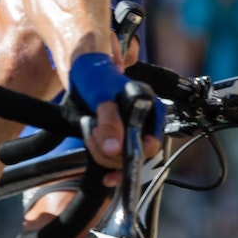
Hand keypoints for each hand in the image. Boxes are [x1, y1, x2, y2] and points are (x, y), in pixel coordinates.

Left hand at [68, 52, 161, 173]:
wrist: (84, 72)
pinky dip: (104, 161)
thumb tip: (114, 150)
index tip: (119, 152)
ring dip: (102, 153)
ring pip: (123, 159)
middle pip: (138, 154)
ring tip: (91, 132)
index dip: (137, 151)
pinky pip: (115, 159)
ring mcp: (132, 133)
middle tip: (94, 132)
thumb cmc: (98, 78)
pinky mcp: (118, 140)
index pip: (153, 141)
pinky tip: (99, 164)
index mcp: (152, 110)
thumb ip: (109, 122)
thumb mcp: (103, 97)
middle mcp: (146, 124)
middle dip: (113, 150)